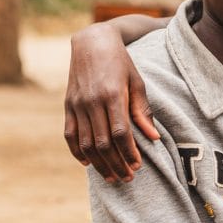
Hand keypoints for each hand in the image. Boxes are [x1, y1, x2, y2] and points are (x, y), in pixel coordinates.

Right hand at [63, 22, 158, 181]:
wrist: (92, 44)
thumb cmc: (121, 63)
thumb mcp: (137, 82)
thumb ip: (143, 110)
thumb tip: (154, 137)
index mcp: (112, 95)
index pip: (121, 132)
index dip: (129, 152)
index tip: (138, 166)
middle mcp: (91, 102)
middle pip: (103, 142)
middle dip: (116, 164)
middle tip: (127, 178)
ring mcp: (76, 105)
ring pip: (86, 143)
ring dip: (99, 163)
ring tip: (111, 177)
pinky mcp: (67, 106)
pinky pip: (70, 135)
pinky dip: (78, 152)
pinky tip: (89, 164)